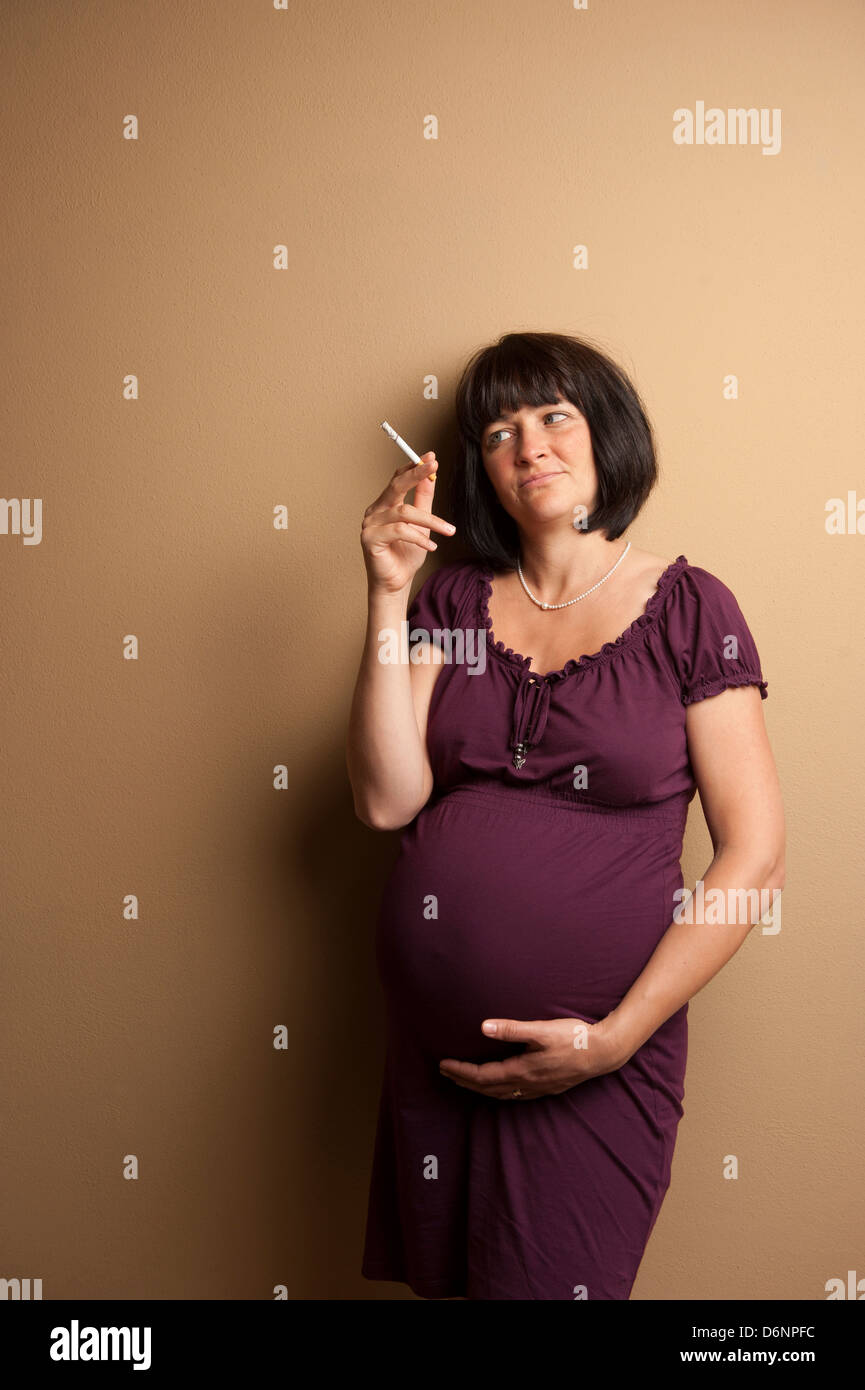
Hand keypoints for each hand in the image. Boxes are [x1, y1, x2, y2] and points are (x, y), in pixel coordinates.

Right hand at [360, 451, 455, 594]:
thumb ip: (424, 500)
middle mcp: (375, 511)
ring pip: (404, 512)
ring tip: (448, 530)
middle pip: (396, 485)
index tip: (431, 457)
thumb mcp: (422, 525)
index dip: (414, 467)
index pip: (398, 479)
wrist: (396, 583)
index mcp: (385, 504)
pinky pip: (399, 530)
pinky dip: (418, 537)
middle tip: (433, 465)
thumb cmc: (406, 555)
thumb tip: (431, 476)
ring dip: (430, 521)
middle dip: (416, 474)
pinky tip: (430, 546)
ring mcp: (370, 524)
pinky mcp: (369, 538)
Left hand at [438, 1015, 626, 1100]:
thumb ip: (511, 1030)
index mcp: (522, 1070)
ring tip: (466, 1081)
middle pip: (488, 1088)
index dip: (461, 1071)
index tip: (443, 1065)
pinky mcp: (547, 1087)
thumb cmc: (574, 1038)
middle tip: (446, 1073)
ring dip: (480, 1088)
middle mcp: (527, 1084)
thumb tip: (483, 1028)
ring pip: (502, 1094)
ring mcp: (538, 1089)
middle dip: (465, 1081)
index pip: (483, 1075)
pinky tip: (500, 1088)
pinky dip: (499, 1092)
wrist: (603, 1053)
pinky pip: (515, 1095)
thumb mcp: (541, 1030)